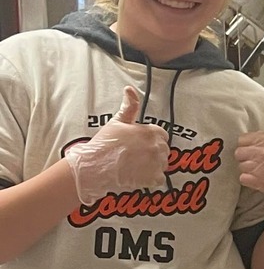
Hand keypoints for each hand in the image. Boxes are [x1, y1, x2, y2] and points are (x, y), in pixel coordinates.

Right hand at [64, 85, 169, 203]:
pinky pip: (159, 179)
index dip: (151, 139)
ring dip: (153, 165)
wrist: (94, 166)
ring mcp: (157, 163)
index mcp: (151, 132)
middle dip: (152, 152)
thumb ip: (129, 106)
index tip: (139, 144)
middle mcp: (157, 146)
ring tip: (135, 166)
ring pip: (162, 164)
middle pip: (164, 150)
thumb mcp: (117, 121)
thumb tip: (129, 89)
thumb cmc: (105, 143)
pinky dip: (151, 179)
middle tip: (135, 156)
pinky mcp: (154, 178)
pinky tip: (137, 175)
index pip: (162, 135)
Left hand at [235, 101, 263, 196]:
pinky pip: (242, 178)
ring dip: (249, 169)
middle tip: (260, 160)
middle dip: (247, 157)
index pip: (243, 139)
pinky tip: (259, 178)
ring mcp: (262, 168)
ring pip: (241, 166)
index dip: (249, 145)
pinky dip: (249, 180)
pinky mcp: (260, 182)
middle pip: (239, 153)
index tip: (258, 149)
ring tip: (261, 169)